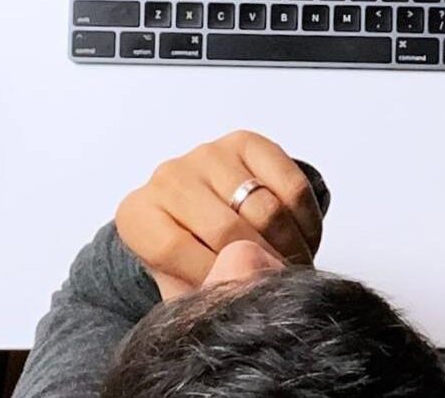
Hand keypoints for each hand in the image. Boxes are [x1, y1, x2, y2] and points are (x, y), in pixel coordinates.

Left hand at [114, 130, 325, 298]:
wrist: (206, 220)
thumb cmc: (191, 261)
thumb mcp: (185, 290)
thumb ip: (204, 294)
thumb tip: (242, 287)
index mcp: (138, 217)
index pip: (175, 251)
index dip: (216, 281)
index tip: (245, 301)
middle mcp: (168, 178)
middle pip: (227, 230)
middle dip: (262, 268)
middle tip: (281, 290)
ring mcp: (209, 155)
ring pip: (267, 209)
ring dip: (291, 248)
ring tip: (296, 269)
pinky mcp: (247, 143)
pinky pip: (292, 186)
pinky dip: (306, 222)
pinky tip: (304, 240)